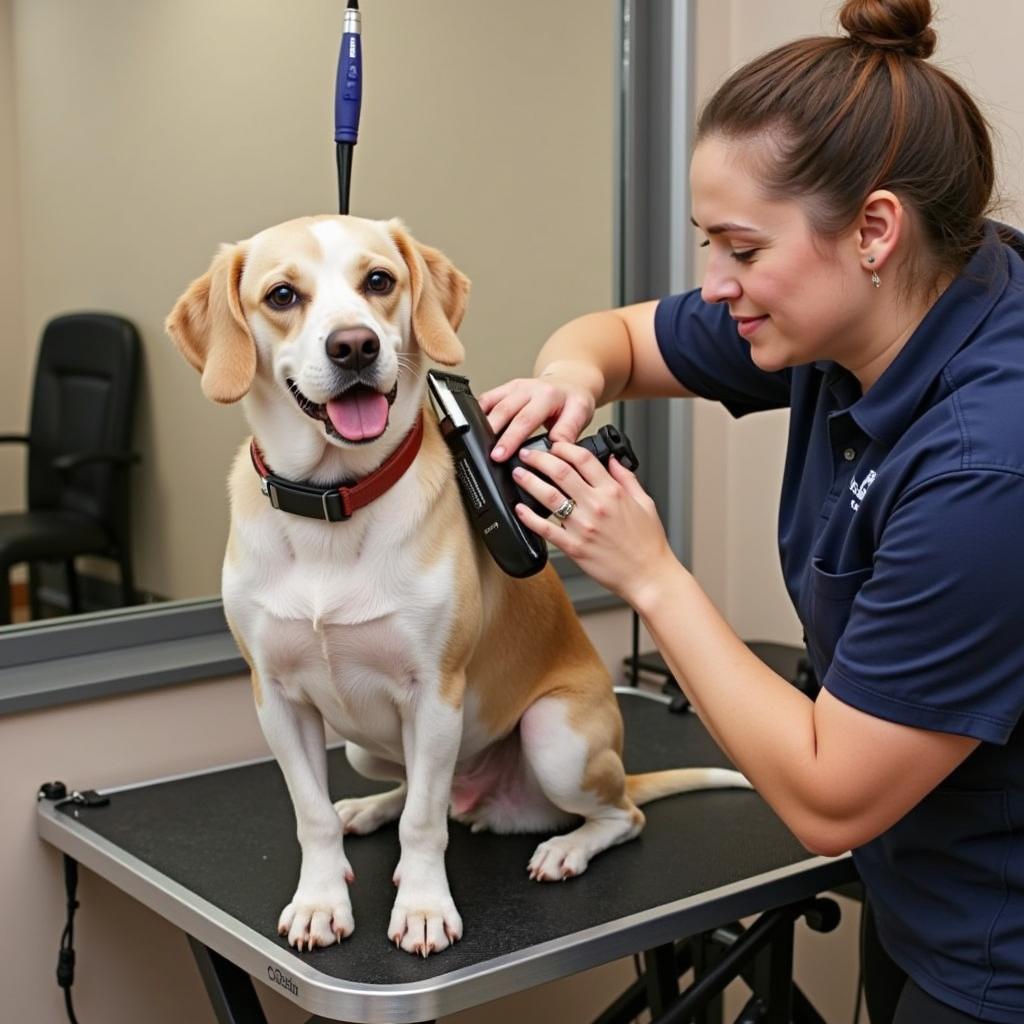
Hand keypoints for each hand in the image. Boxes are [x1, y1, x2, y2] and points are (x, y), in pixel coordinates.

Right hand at [479, 372, 596, 461]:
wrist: (570, 381)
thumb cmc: (573, 401)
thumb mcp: (580, 414)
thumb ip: (568, 431)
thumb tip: (555, 448)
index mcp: (548, 395)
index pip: (526, 419)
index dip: (512, 439)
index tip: (501, 456)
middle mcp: (529, 388)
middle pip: (505, 412)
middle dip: (494, 435)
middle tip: (489, 456)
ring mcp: (515, 387)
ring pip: (492, 404)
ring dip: (483, 425)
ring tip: (477, 445)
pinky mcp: (505, 388)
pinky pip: (487, 399)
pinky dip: (478, 413)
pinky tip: (474, 428)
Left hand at [511, 441, 674, 602]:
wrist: (648, 576)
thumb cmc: (648, 544)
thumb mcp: (645, 503)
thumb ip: (627, 479)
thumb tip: (613, 460)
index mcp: (613, 492)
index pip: (583, 459)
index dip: (564, 447)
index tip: (555, 445)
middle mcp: (596, 506)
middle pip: (560, 472)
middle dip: (539, 458)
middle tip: (527, 454)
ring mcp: (583, 527)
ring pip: (549, 496)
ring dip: (529, 481)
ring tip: (519, 474)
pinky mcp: (573, 547)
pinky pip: (545, 529)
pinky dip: (529, 517)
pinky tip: (520, 509)